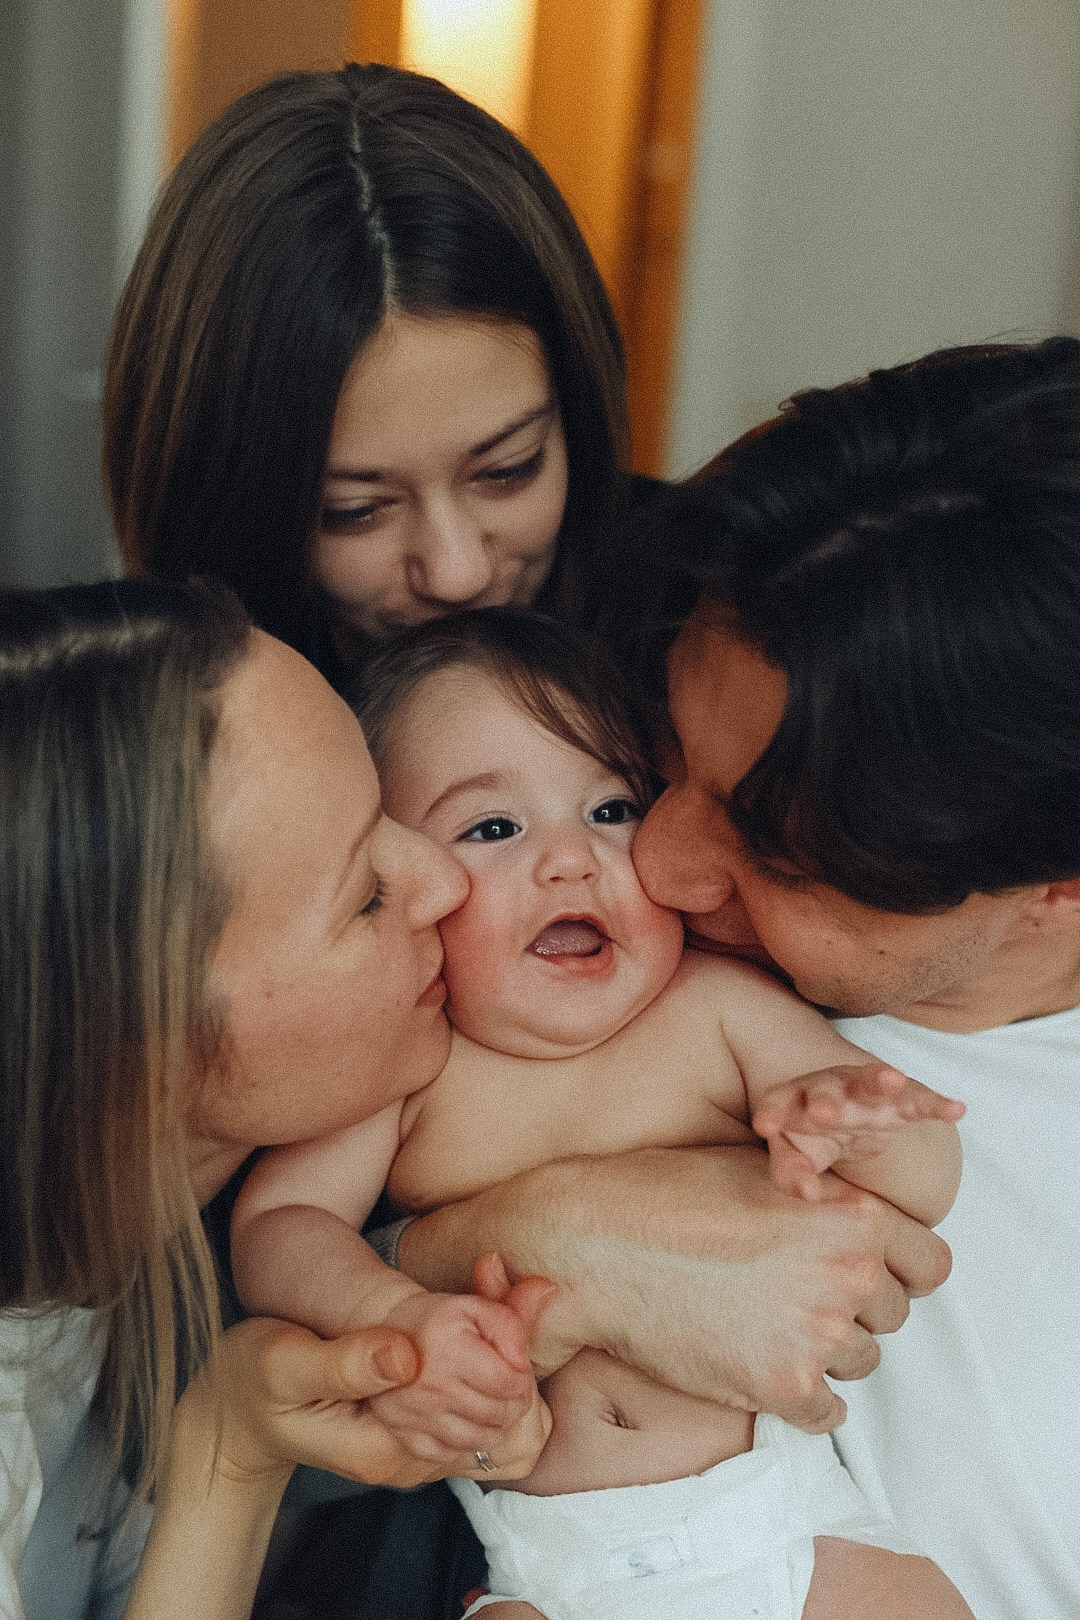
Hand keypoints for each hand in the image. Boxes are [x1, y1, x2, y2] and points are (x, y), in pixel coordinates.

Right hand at [183, 1315, 543, 1492]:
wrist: (229, 1412)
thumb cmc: (250, 1383)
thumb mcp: (286, 1367)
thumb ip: (347, 1364)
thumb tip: (407, 1354)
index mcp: (385, 1450)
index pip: (484, 1433)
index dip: (509, 1372)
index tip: (507, 1310)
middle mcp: (410, 1458)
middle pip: (504, 1423)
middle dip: (519, 1352)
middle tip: (520, 1284)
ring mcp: (414, 1446)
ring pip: (496, 1412)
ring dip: (508, 1349)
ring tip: (500, 1282)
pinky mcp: (412, 1424)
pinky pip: (472, 1400)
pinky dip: (487, 1354)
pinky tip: (482, 1302)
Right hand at [368, 1281, 551, 1475]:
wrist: (388, 1337)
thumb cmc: (437, 1322)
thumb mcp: (476, 1308)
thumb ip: (508, 1326)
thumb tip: (522, 1361)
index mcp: (451, 1353)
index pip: (509, 1384)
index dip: (523, 1378)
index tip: (516, 1370)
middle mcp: (432, 1389)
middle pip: (498, 1414)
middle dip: (514, 1403)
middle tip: (507, 1388)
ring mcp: (417, 1418)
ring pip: (481, 1439)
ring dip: (495, 1425)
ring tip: (491, 1404)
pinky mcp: (407, 1437)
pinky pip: (453, 1454)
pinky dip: (466, 1442)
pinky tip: (466, 1420)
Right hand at [399, 1145, 951, 1434]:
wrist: (599, 1243)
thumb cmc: (669, 1192)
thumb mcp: (762, 1170)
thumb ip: (824, 1197)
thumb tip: (854, 1214)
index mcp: (852, 1216)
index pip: (932, 1263)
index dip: (902, 1266)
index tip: (872, 1268)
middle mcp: (847, 1277)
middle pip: (895, 1314)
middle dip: (858, 1305)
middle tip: (804, 1292)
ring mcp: (816, 1336)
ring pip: (862, 1361)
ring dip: (830, 1348)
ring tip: (776, 1322)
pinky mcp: (780, 1387)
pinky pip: (828, 1413)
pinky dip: (808, 1399)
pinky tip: (769, 1367)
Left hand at [752, 1062, 965, 1199]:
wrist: (848, 1120)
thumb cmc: (811, 1141)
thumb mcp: (796, 1157)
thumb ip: (792, 1173)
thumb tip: (807, 1194)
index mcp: (794, 1101)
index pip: (779, 1103)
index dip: (773, 1112)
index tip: (765, 1126)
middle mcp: (829, 1089)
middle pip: (824, 1088)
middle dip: (825, 1099)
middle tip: (822, 1111)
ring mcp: (867, 1091)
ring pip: (872, 1081)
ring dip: (882, 1080)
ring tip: (893, 1080)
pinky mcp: (901, 1100)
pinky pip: (920, 1098)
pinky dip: (936, 1103)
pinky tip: (956, 1109)